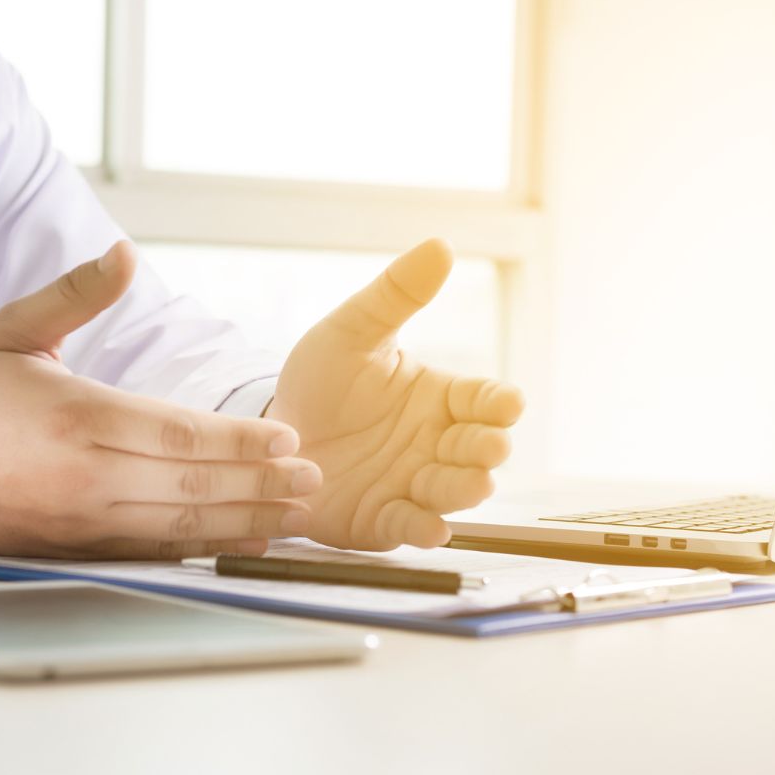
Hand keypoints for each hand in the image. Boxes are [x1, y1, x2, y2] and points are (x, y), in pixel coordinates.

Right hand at [0, 243, 320, 557]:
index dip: (239, 440)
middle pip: (192, 485)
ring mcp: (82, 519)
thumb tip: (124, 253)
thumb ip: (75, 294)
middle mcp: (87, 474)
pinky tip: (243, 542)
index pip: (179, 432)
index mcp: (79, 416)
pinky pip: (151, 552)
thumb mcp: (14, 331)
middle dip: (261, 484)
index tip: (287, 438)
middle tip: (313, 481)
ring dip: (245, 521)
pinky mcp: (75, 548)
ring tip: (295, 516)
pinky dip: (203, 549)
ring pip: (179, 526)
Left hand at [266, 239, 523, 549]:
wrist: (268, 436)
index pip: (488, 401)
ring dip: (465, 489)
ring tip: (467, 484)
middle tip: (485, 445)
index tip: (506, 404)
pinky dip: (426, 530)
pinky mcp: (385, 520)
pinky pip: (415, 528)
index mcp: (440, 398)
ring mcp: (415, 484)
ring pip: (458, 491)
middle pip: (484, 450)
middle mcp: (437, 444)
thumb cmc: (319, 383)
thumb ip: (395, 294)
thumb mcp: (352, 332)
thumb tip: (438, 245)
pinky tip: (431, 527)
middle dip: (489, 449)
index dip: (501, 404)